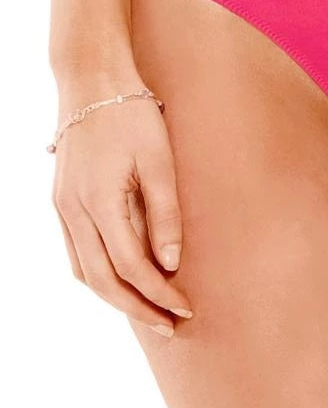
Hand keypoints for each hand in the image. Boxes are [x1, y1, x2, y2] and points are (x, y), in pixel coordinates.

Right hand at [51, 72, 191, 337]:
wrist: (92, 81)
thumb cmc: (132, 115)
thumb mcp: (160, 160)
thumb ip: (165, 213)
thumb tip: (170, 264)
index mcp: (99, 201)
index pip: (130, 266)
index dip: (158, 293)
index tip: (186, 308)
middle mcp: (73, 210)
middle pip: (103, 281)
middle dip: (138, 308)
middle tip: (171, 326)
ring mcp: (62, 207)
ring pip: (84, 272)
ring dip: (116, 298)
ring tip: (150, 312)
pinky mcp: (61, 202)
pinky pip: (76, 254)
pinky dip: (98, 276)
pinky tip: (122, 283)